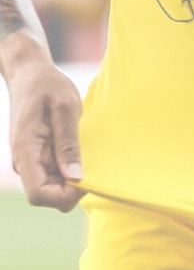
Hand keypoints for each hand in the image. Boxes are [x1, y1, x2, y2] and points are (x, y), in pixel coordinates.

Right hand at [3, 38, 83, 211]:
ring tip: (87, 149)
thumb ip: (68, 143)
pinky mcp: (38, 156)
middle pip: (47, 195)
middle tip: (93, 161)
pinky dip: (70, 167)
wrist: (30, 74)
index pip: (39, 195)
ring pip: (52, 186)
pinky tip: (81, 148)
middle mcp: (24, 162)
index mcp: (25, 152)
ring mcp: (29, 160)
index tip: (88, 177)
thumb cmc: (48, 86)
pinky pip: (54, 173)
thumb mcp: (65, 108)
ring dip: (72, 177)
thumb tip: (75, 177)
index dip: (65, 195)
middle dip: (72, 188)